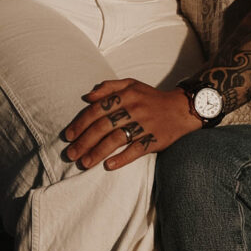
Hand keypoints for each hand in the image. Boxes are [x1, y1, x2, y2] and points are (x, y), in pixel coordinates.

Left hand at [62, 79, 199, 170]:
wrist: (181, 108)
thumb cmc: (151, 98)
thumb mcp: (131, 84)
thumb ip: (108, 88)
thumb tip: (87, 97)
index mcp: (126, 95)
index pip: (97, 109)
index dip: (80, 123)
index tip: (68, 136)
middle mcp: (134, 109)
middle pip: (103, 126)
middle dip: (84, 141)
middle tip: (70, 154)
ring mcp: (145, 125)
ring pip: (116, 139)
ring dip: (98, 152)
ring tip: (84, 163)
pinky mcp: (154, 139)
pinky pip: (136, 150)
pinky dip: (122, 159)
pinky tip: (108, 166)